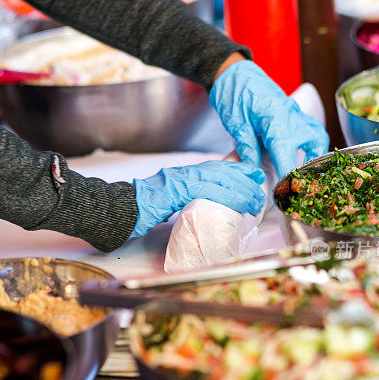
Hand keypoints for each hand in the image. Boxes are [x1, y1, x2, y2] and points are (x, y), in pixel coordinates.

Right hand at [130, 160, 265, 237]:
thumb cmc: (137, 211)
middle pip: (222, 171)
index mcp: (182, 174)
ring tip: (256, 201)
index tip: (255, 176)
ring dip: (242, 189)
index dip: (238, 171)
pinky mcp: (176, 190)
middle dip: (245, 180)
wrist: (117, 210)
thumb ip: (183, 200)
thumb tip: (201, 210)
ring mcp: (179, 179)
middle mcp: (183, 172)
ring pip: (219, 178)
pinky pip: (208, 190)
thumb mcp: (166, 202)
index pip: (216, 168)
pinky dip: (228, 196)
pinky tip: (240, 202)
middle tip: (261, 190)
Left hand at [210, 59, 328, 177]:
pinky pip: (312, 128)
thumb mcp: (235, 124)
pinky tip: (303, 153)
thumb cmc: (233, 93)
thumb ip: (247, 148)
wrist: (234, 71)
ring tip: (303, 171)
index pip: (288, 156)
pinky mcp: (294, 111)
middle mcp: (292, 116)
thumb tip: (253, 171)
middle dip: (305, 169)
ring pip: (317, 136)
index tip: (283, 193)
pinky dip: (312, 142)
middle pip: (311, 147)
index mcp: (276, 120)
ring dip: (315, 154)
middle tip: (294, 185)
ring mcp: (295, 112)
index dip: (286, 177)